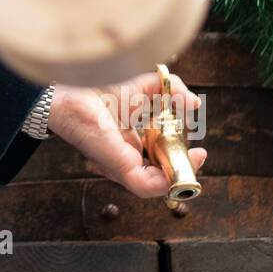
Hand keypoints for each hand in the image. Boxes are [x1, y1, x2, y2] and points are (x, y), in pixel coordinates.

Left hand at [46, 70, 205, 199]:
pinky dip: (165, 182)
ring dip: (179, 175)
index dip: (182, 157)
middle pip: (160, 174)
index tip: (200, 150)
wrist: (72, 86)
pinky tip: (180, 164)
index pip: (160, 159)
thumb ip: (170, 91)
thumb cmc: (97, 86)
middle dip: (184, 168)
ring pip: (155, 185)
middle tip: (198, 155)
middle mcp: (126, 157)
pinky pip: (145, 186)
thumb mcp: (142, 86)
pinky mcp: (117, 166)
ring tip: (193, 158)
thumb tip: (194, 103)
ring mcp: (121, 164)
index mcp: (130, 142)